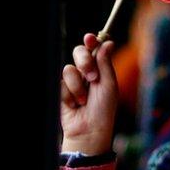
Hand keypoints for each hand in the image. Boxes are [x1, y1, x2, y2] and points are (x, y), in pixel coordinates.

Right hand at [60, 33, 117, 154]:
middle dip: (84, 62)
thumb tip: (108, 42)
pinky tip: (74, 106)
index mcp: (100, 69)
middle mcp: (85, 72)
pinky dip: (69, 96)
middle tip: (91, 77)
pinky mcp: (62, 91)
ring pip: (68, 69)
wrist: (89, 131)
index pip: (93, 48)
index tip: (90, 38)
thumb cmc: (103, 110)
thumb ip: (105, 63)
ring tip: (83, 101)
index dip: (91, 41)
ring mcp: (73, 82)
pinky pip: (60, 84)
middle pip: (78, 52)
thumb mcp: (109, 85)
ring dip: (77, 86)